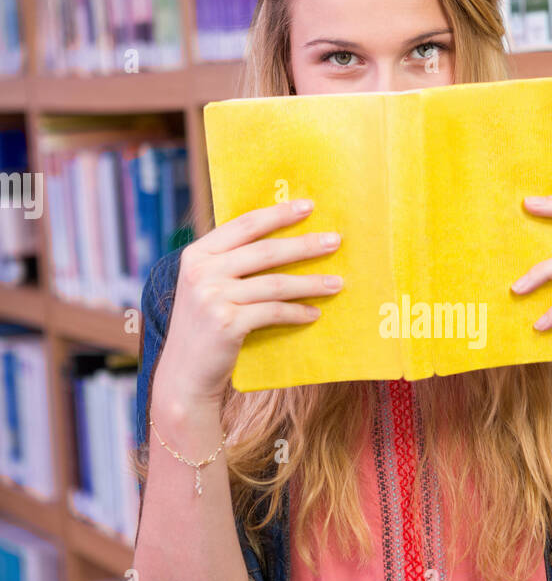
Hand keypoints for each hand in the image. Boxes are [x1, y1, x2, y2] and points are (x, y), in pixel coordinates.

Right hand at [152, 201, 342, 407]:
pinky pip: (274, 312)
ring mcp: (212, 297)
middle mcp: (201, 271)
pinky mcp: (227, 323)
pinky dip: (297, 312)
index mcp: (197, 254)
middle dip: (304, 245)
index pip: (244, 225)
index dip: (278, 214)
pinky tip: (314, 313)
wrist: (184, 374)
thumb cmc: (204, 327)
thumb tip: (282, 239)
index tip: (308, 206)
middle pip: (265, 251)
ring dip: (311, 283)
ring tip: (337, 283)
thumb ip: (231, 263)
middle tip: (335, 241)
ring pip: (275, 283)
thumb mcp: (206, 287)